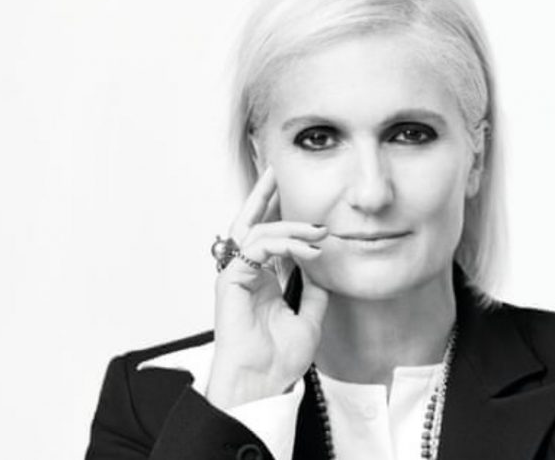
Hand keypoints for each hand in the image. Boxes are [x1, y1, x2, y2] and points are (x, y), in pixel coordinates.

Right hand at [206, 165, 328, 408]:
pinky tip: (305, 249)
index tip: (291, 193)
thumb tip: (324, 268)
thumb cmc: (279, 359)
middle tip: (276, 171)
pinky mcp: (230, 281)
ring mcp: (236, 276)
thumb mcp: (310, 318)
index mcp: (261, 280)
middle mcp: (246, 273)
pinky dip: (282, 242)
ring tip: (318, 231)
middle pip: (251, 223)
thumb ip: (315, 291)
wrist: (264, 383)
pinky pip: (254, 247)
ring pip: (256, 231)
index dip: (279, 213)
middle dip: (263, 195)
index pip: (268, 237)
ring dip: (289, 225)